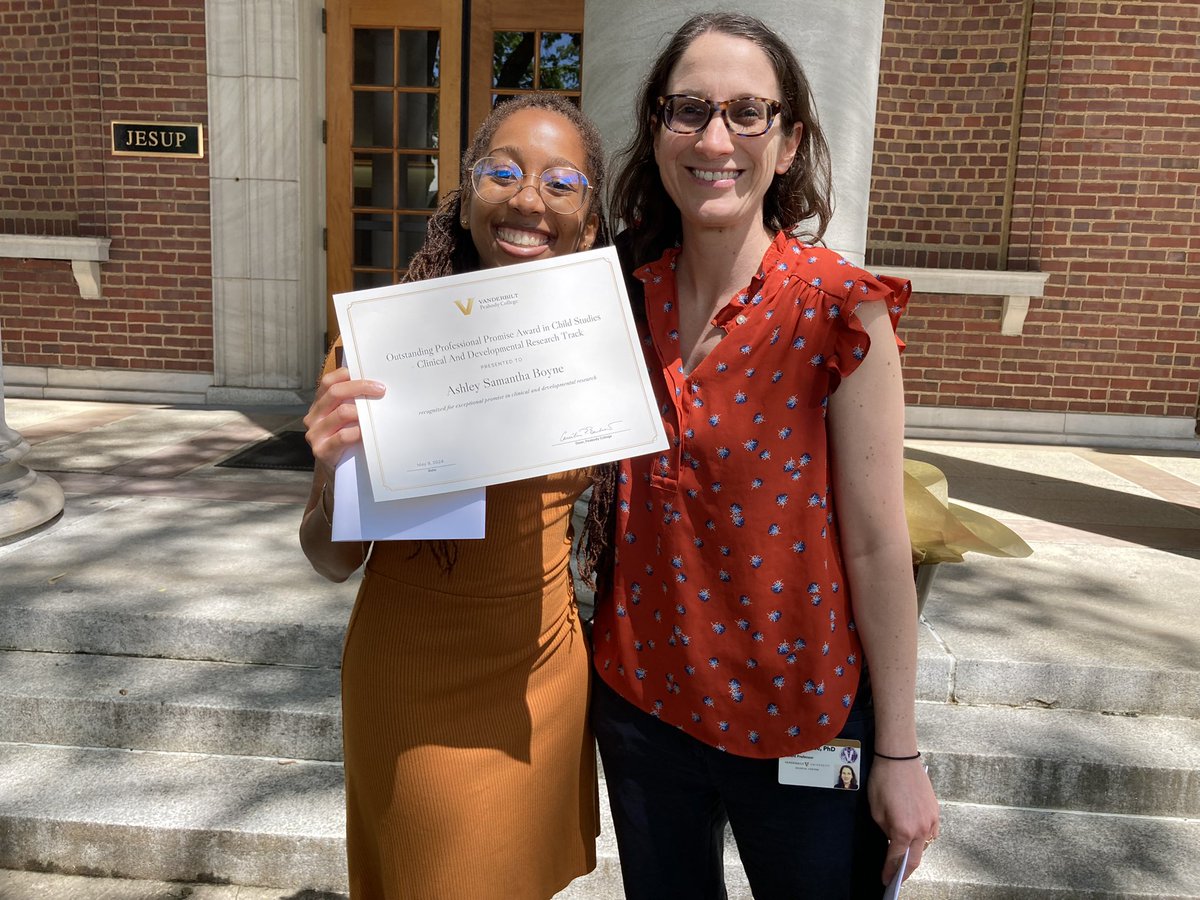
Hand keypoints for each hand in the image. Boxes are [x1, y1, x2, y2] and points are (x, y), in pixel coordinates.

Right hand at [302, 367, 385, 478]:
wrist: (339, 471)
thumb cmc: (347, 440)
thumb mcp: (346, 419)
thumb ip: (353, 403)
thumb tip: (376, 386)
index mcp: (319, 405)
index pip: (328, 382)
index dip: (347, 375)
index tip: (370, 376)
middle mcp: (314, 417)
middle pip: (335, 392)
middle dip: (360, 387)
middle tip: (381, 389)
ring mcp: (315, 434)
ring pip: (341, 412)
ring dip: (362, 411)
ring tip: (377, 412)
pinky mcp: (322, 450)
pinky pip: (343, 436)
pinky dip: (358, 432)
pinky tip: (367, 431)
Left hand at [869, 756, 939, 884]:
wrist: (899, 758)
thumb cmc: (883, 780)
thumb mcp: (876, 810)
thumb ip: (885, 830)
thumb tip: (892, 839)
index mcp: (903, 830)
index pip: (896, 860)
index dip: (889, 872)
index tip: (885, 880)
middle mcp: (921, 828)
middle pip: (914, 859)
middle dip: (904, 872)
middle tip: (895, 878)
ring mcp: (931, 820)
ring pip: (925, 846)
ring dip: (915, 853)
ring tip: (904, 859)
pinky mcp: (935, 811)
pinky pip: (932, 833)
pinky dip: (924, 839)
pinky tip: (916, 838)